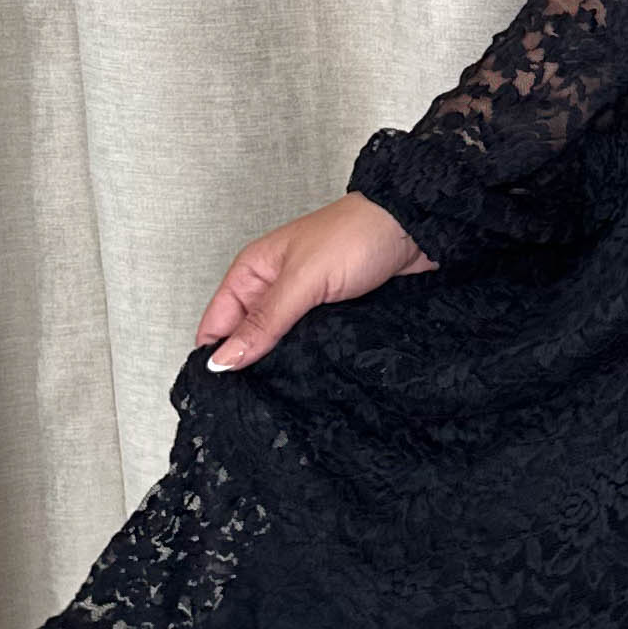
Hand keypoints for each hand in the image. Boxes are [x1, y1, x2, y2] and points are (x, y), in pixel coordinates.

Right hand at [196, 194, 435, 373]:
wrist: (413, 230)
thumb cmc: (356, 235)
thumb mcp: (302, 280)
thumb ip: (265, 321)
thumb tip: (224, 359)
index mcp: (253, 271)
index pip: (217, 322)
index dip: (215, 355)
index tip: (222, 389)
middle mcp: (274, 289)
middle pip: (247, 338)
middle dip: (248, 365)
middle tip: (252, 398)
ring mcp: (304, 305)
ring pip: (280, 346)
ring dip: (281, 364)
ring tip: (281, 391)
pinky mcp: (332, 317)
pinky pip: (311, 346)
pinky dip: (310, 360)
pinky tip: (311, 377)